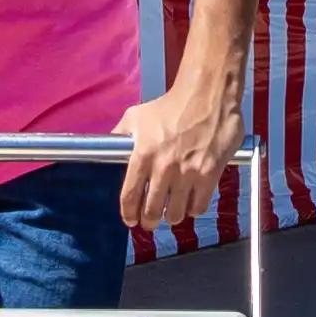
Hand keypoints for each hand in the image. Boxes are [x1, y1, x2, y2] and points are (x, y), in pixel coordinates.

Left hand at [114, 79, 241, 229]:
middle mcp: (163, 168)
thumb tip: (105, 147)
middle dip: (149, 221)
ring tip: (171, 213)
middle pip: (152, 211)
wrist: (207, 94)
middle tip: (150, 222)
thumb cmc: (171, 104)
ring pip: (176, 213)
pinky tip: (191, 203)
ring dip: (172, 216)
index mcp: (142, 155)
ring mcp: (188, 173)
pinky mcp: (210, 174)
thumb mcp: (136, 116)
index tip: (130, 220)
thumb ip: (120, 134)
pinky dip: (193, 209)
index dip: (128, 213)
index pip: (129, 196)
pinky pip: (199, 206)